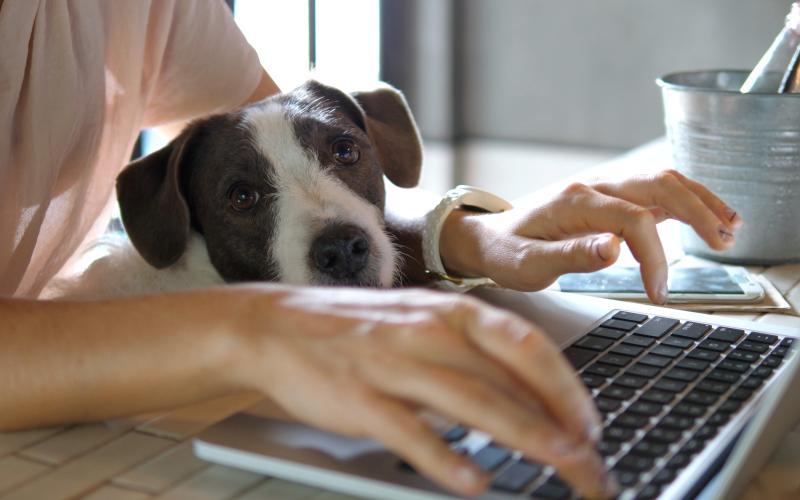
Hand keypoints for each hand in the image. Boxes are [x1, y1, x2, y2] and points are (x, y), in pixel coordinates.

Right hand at [228, 285, 617, 497]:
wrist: (278, 326)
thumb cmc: (359, 329)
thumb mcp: (422, 326)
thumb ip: (471, 357)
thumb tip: (529, 396)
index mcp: (449, 312)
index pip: (525, 345)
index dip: (566, 386)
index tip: (591, 424)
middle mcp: (428, 332)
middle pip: (509, 378)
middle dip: (559, 421)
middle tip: (591, 462)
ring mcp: (393, 363)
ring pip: (471, 400)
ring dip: (523, 434)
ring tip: (560, 464)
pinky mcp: (359, 396)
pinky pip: (409, 430)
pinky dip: (445, 457)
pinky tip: (474, 481)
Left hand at [440, 170, 742, 303]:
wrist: (489, 237)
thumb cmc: (506, 252)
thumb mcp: (528, 265)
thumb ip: (570, 256)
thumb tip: (614, 250)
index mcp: (575, 202)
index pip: (633, 219)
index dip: (654, 256)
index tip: (658, 291)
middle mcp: (594, 187)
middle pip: (658, 185)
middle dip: (697, 212)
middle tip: (724, 243)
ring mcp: (603, 189)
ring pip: (662, 181)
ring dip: (699, 200)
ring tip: (730, 227)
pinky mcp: (608, 199)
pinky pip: (653, 191)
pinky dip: (684, 201)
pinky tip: (707, 217)